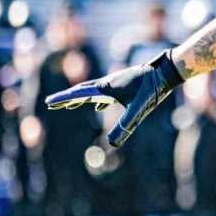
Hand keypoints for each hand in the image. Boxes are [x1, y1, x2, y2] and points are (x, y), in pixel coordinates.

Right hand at [44, 49, 184, 146]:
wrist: (167, 72)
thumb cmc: (153, 88)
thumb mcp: (139, 108)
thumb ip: (126, 125)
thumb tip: (113, 144)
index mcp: (107, 87)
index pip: (80, 94)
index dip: (63, 99)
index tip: (48, 102)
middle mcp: (108, 83)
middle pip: (82, 92)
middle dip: (66, 99)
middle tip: (51, 105)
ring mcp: (116, 83)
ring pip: (93, 92)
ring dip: (80, 99)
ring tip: (69, 106)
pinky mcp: (126, 85)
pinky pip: (106, 93)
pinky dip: (97, 100)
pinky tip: (99, 107)